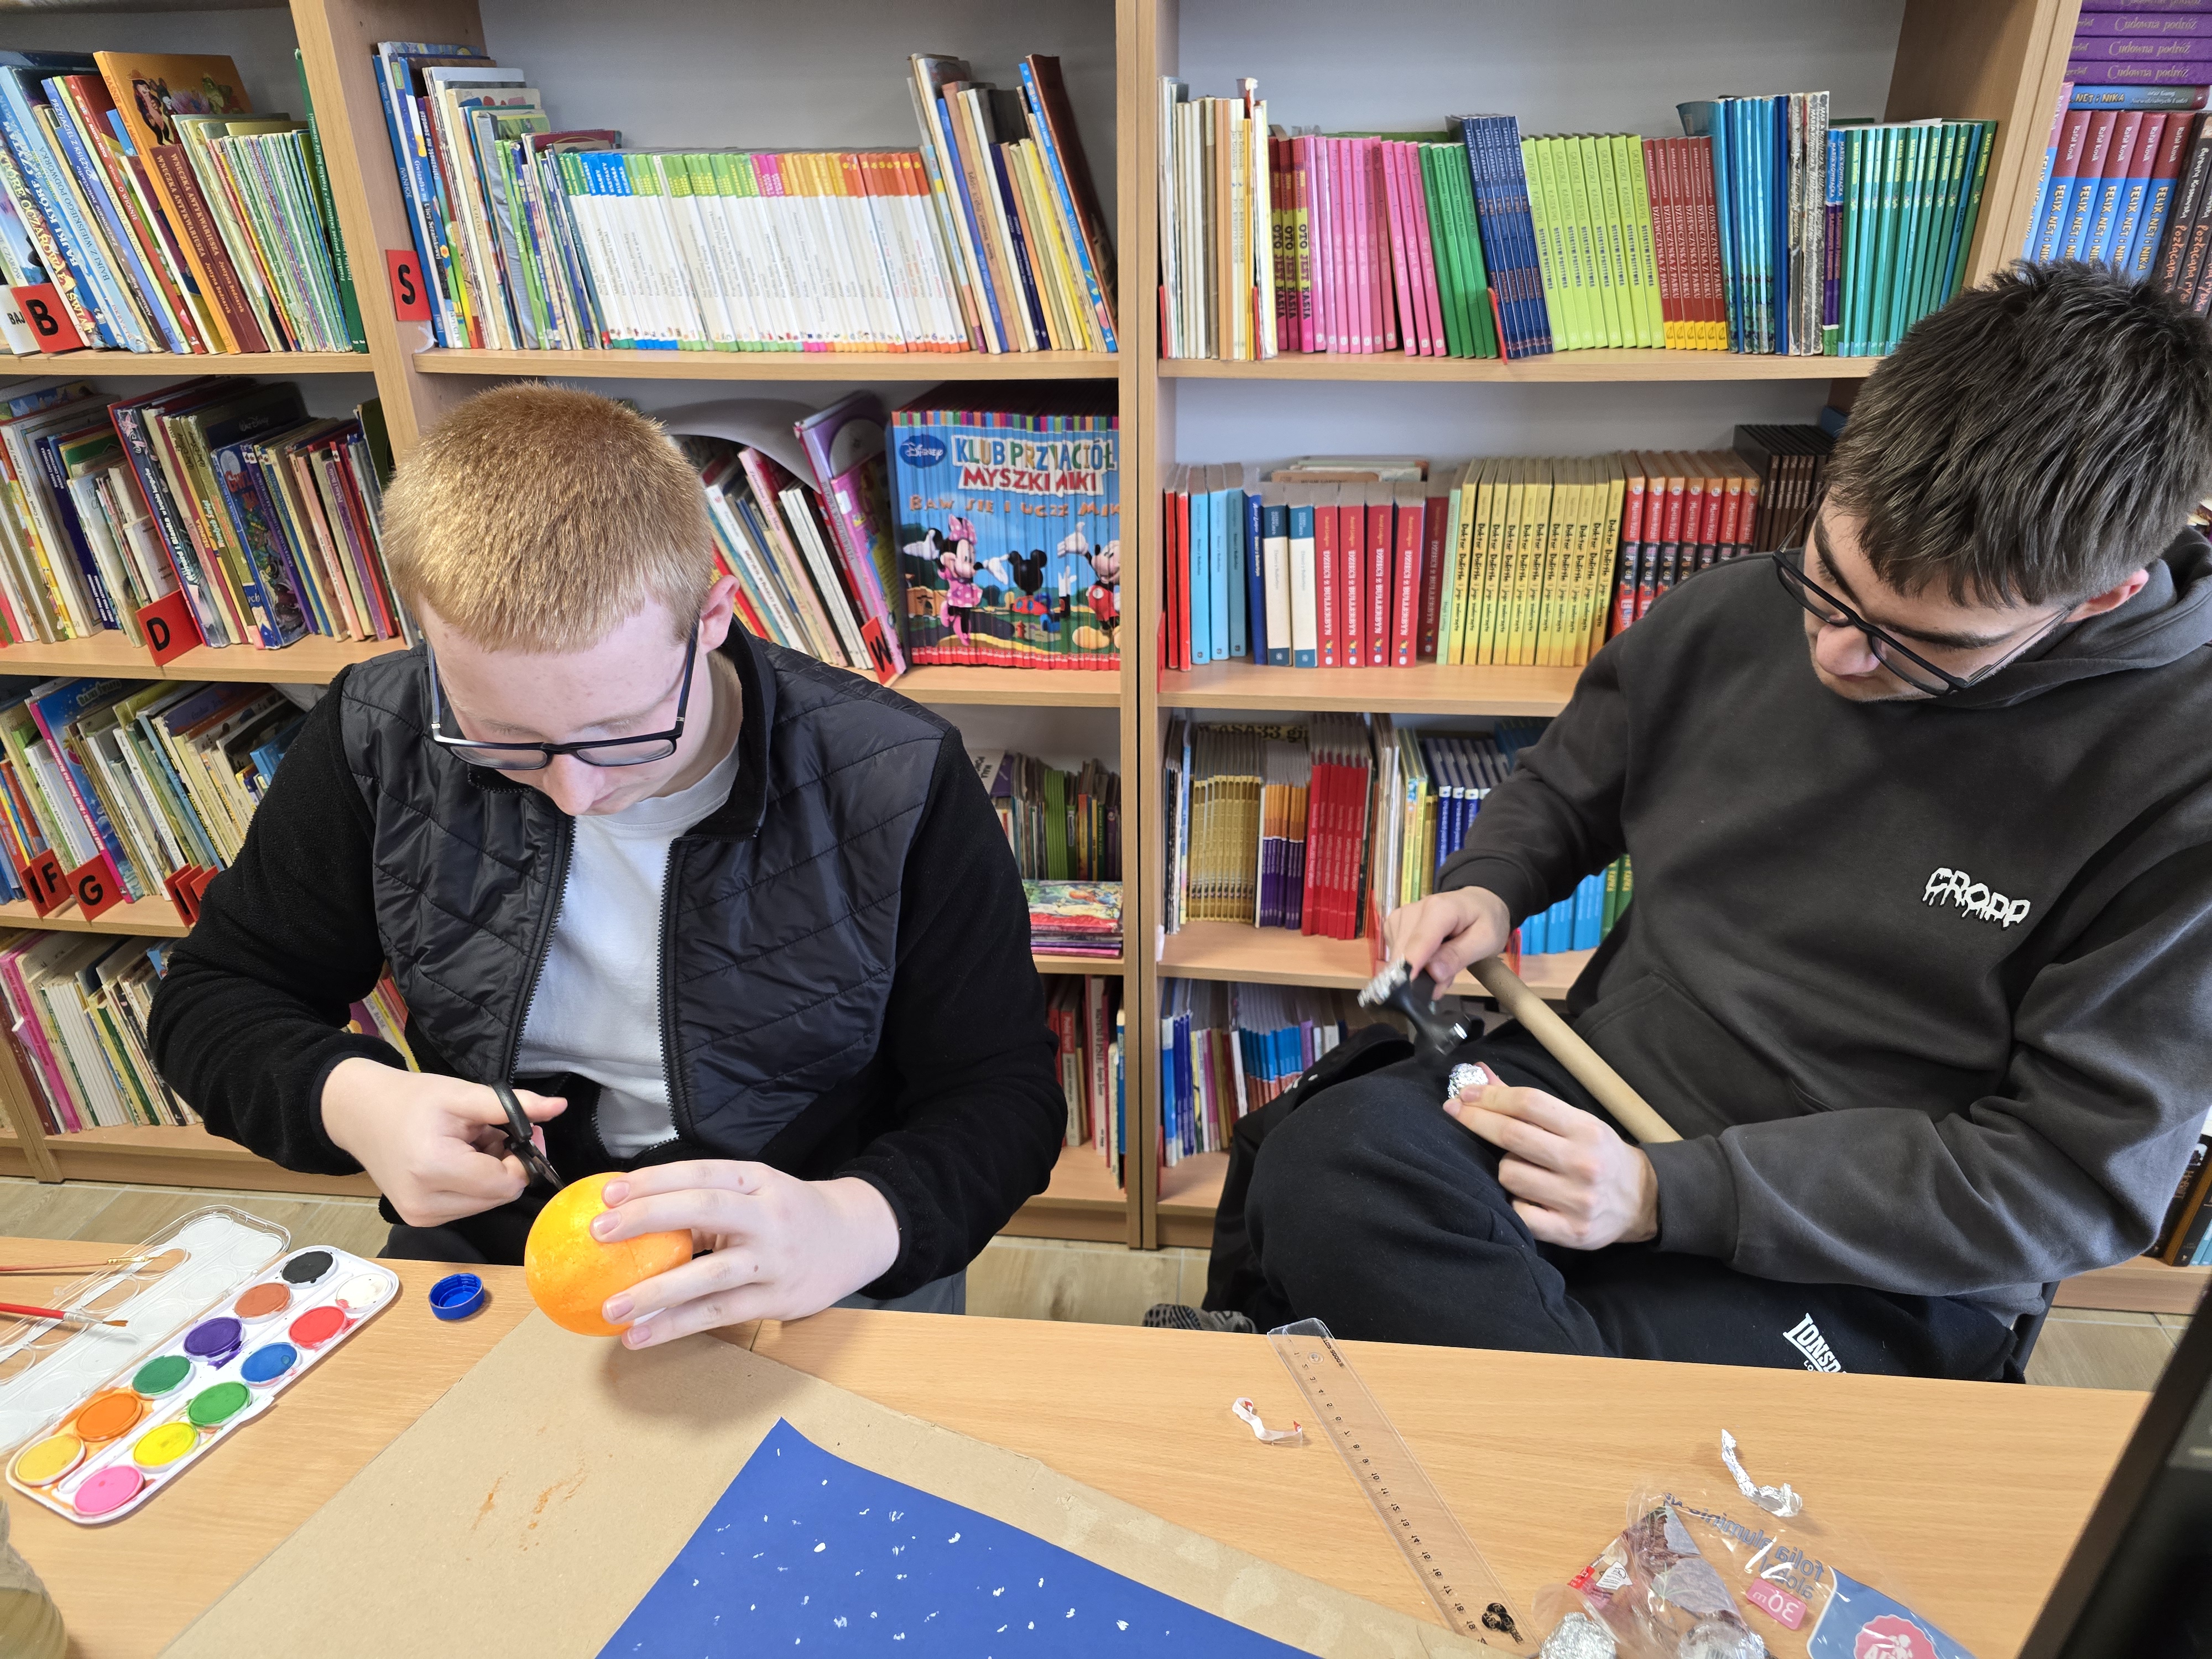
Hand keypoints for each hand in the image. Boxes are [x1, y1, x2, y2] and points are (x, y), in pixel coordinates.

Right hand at [319, 1057, 565, 1227]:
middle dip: (508, 1165)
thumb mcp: (462, 1094)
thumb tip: (560, 1108)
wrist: (360, 1115)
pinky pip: (468, 1207)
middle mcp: (426, 1203)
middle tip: (495, 1132)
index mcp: (434, 1169)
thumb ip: (514, 1105)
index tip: (524, 1129)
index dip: (525, 1157)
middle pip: (500, 1196)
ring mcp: (420, 1217)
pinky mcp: (419, 1220)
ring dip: (491, 1175)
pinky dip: (474, 1185)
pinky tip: (459, 1160)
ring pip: (487, 1203)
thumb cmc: (411, 1100)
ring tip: (471, 1143)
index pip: (507, 1183)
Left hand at [590, 1163, 900, 1346]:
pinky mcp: (775, 1299)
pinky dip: (676, 1325)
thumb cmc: (790, 1214)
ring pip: (709, 1274)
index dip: (655, 1179)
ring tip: (611, 1307)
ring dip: (656, 1292)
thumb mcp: (758, 1191)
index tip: (609, 1192)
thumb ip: (708, 1201)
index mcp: (757, 1180)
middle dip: (648, 1218)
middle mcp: (767, 1215)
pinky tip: (640, 1335)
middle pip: (704, 1208)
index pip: (701, 1173)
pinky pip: (718, 1313)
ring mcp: (773, 1259)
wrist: (856, 1238)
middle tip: (599, 1232)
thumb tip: (633, 1214)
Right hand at [1382, 886, 1511, 989]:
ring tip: (1443, 965)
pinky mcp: (1394, 926)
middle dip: (1421, 975)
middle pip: (1404, 954)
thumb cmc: (1486, 920)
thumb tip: (1432, 973)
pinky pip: (1398, 954)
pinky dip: (1414, 962)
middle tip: (1445, 981)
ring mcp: (1401, 917)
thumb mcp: (1486, 940)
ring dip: (1419, 970)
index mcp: (1438, 909)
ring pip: (1398, 957)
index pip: (1417, 945)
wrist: (1478, 902)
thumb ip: (1459, 956)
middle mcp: (1413, 910)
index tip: (1411, 995)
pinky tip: (1431, 957)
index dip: (1411, 971)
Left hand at [1446, 1081, 1658, 1249]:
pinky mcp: (1570, 1232)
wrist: (1641, 1200)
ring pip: (1509, 1174)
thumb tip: (1479, 1073)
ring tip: (1521, 1167)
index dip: (1490, 1096)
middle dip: (1476, 1120)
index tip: (1464, 1094)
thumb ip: (1528, 1102)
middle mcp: (1583, 1163)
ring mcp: (1577, 1200)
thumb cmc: (1598, 1153)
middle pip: (1512, 1136)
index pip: (1528, 1103)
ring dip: (1504, 1167)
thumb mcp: (1574, 1122)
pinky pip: (1518, 1212)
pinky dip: (1514, 1202)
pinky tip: (1525, 1197)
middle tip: (1454, 1111)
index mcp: (1586, 1129)